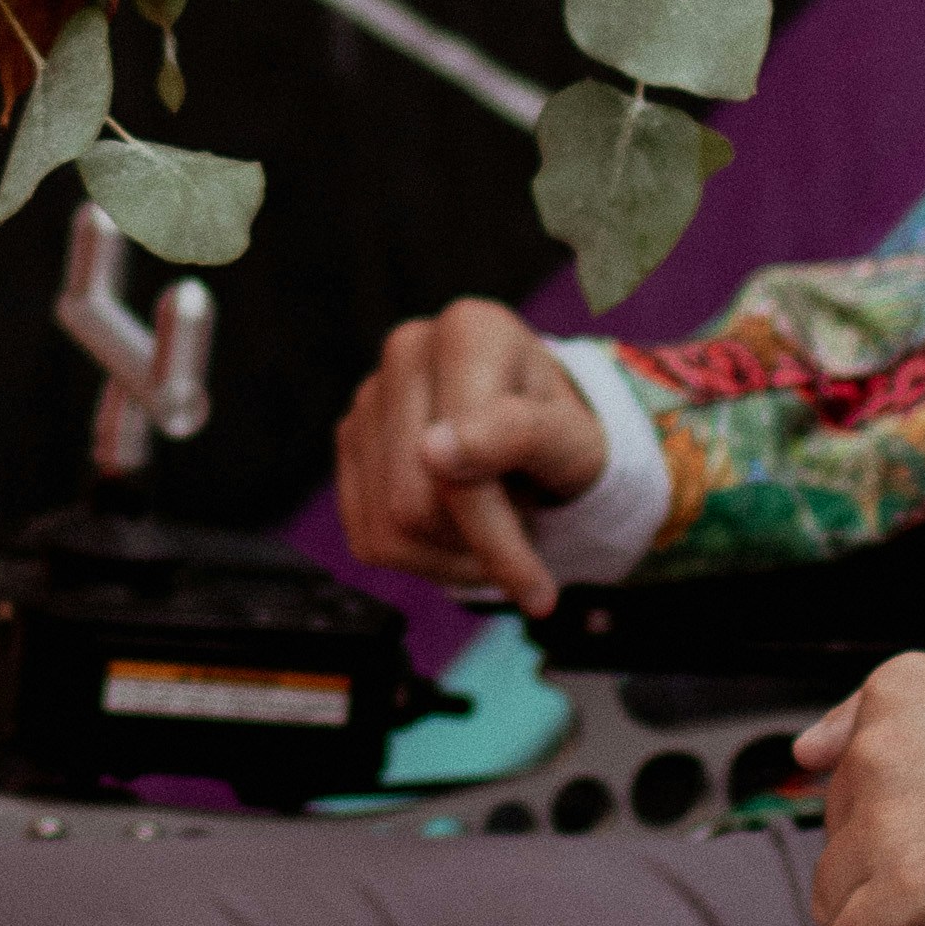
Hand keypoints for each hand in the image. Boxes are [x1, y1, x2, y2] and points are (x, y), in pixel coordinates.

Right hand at [331, 298, 608, 619]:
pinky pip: (368, 537)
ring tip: (494, 517)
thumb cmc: (565, 433)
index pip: (459, 469)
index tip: (539, 594)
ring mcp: (370, 394)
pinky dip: (422, 558)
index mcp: (469, 331)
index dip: (498, 539)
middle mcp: (408, 349)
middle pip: (415, 503)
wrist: (543, 426)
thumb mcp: (574, 440)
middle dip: (477, 543)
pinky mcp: (350, 438)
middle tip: (522, 525)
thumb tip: (434, 452)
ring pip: (388, 529)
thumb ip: (520, 435)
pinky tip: (459, 526)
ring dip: (453, 554)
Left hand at [794, 649, 924, 925]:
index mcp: (891, 697)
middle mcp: (876, 753)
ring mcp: (884, 824)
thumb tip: (804, 753)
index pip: (840, 766)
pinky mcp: (902, 891)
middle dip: (878, 845)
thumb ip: (863, 715)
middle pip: (835, 829)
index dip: (886, 800)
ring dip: (876, 893)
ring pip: (830, 886)